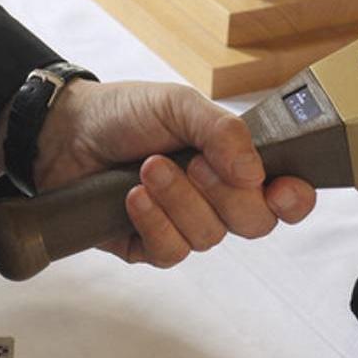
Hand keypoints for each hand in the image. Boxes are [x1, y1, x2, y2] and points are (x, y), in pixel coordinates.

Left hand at [29, 80, 315, 266]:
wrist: (63, 133)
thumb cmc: (125, 113)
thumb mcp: (178, 104)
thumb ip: (223, 130)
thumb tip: (254, 171)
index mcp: (236, 162)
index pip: (286, 195)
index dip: (294, 199)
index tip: (279, 190)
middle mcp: (217, 198)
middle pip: (255, 223)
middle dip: (223, 193)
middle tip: (192, 163)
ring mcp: (185, 225)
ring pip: (209, 237)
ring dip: (178, 200)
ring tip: (147, 168)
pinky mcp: (150, 246)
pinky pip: (171, 253)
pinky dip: (153, 222)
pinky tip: (132, 197)